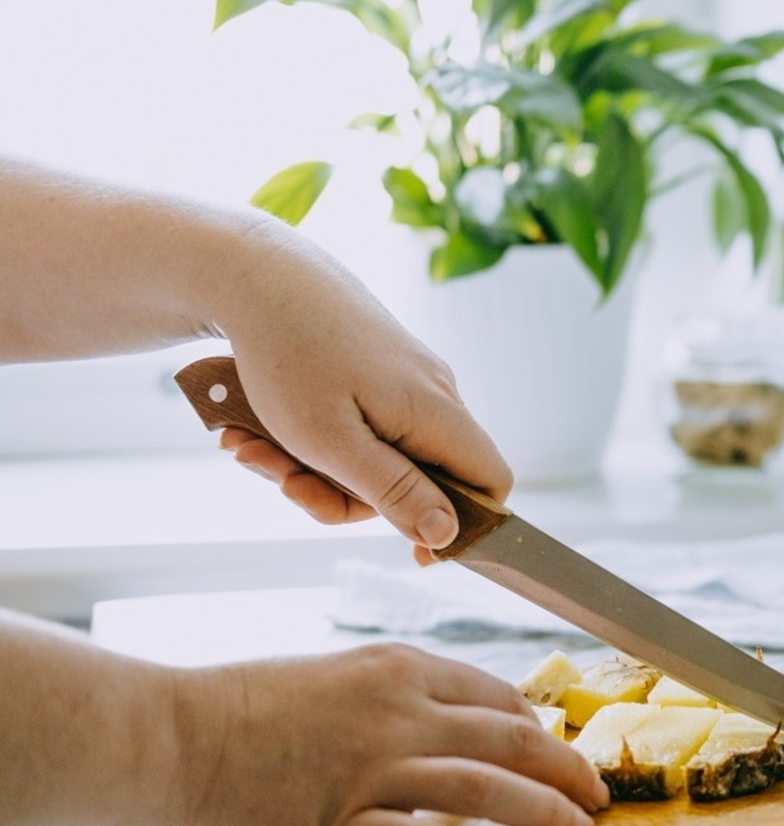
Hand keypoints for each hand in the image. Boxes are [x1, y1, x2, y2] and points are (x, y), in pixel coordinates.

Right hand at [174, 643, 609, 825]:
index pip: (500, 699)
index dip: (544, 732)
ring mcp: (374, 770)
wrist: (175, 739)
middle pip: (513, 741)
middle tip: (595, 798)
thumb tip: (474, 723)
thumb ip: (408, 696)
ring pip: (487, 791)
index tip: (562, 757)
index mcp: (402, 670)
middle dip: (568, 773)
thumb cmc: (253, 708)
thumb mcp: (344, 675)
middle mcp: (400, 713)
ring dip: (544, 815)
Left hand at [210, 220, 510, 561]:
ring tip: (250, 448)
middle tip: (285, 483)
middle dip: (346, 495)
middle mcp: (435, 396)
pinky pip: (357, 429)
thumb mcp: (332, 441)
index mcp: (437, 413)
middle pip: (419, 480)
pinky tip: (254, 430)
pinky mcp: (376, 374)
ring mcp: (406, 384)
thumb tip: (448, 534)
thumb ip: (394, 491)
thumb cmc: (290, 354)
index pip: (491, 484)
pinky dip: (308, 440)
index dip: (462, 526)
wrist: (256, 272)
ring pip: (377, 457)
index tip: (410, 552)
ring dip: (312, 469)